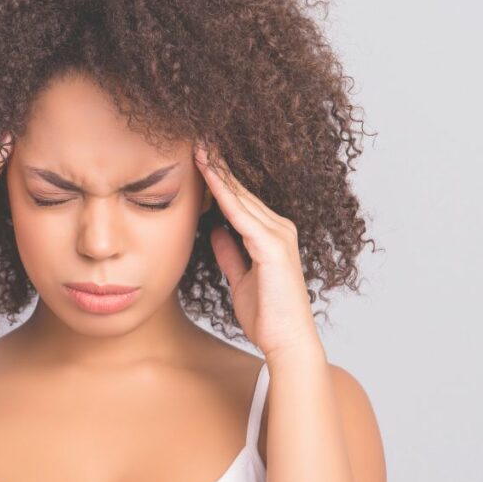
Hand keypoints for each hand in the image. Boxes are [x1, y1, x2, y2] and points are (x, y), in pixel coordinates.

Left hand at [194, 142, 319, 359]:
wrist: (287, 342)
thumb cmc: (267, 316)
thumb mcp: (240, 279)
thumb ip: (230, 254)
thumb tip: (215, 232)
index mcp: (272, 236)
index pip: (240, 200)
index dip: (219, 179)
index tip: (198, 158)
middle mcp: (279, 229)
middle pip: (241, 191)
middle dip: (217, 166)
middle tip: (195, 140)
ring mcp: (278, 235)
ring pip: (241, 197)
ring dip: (218, 172)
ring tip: (197, 148)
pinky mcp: (273, 246)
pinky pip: (241, 214)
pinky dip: (224, 193)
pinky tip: (208, 176)